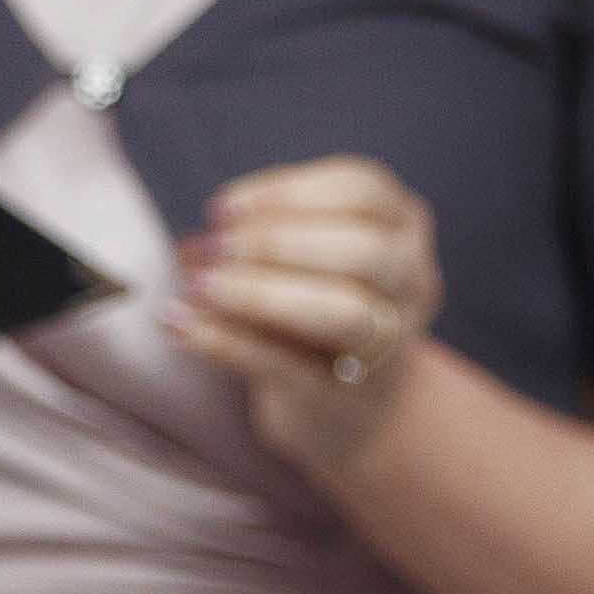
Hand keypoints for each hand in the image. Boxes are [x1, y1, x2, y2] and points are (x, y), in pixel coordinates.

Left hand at [165, 156, 442, 474]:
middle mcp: (412, 281)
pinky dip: (228, 344)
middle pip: (364, 250)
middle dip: (280, 242)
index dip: (289, 192)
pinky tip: (181, 325)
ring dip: (262, 294)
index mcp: (403, 225)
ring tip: (200, 284)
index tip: (223, 207)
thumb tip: (196, 243)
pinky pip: (289, 368)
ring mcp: (390, 345)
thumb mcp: (302, 257)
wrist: (351, 403)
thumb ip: (258, 238)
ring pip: (345, 313)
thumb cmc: (318, 303)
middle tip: (215, 244)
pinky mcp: (345, 398)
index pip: (362, 190)